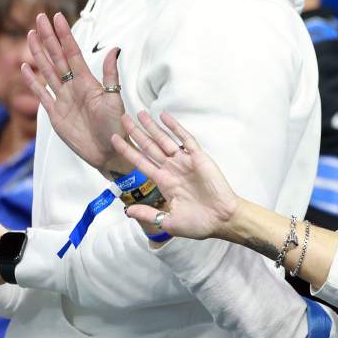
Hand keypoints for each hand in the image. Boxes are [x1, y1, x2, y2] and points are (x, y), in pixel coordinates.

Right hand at [22, 12, 128, 177]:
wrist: (109, 152)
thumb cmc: (116, 127)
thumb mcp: (114, 99)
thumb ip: (109, 75)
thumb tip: (115, 49)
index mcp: (87, 82)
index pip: (72, 53)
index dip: (64, 35)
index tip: (58, 17)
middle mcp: (73, 87)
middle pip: (57, 57)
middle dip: (48, 38)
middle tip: (40, 17)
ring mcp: (63, 100)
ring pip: (47, 71)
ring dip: (38, 54)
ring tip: (31, 35)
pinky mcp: (55, 115)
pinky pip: (42, 95)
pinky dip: (32, 81)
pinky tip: (25, 67)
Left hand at [111, 111, 239, 240]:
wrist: (222, 220)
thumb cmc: (198, 223)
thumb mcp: (168, 222)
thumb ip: (149, 214)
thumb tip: (127, 211)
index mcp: (164, 183)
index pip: (141, 162)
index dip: (127, 150)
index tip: (114, 139)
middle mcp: (172, 169)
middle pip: (150, 147)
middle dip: (136, 133)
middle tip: (123, 118)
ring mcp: (185, 162)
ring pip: (164, 140)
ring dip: (153, 127)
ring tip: (140, 113)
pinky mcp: (198, 157)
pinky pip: (185, 139)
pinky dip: (175, 127)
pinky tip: (165, 117)